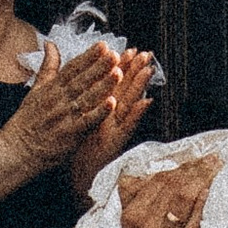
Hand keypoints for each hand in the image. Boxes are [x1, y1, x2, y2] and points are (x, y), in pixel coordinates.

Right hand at [0, 42, 127, 179]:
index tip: (103, 45)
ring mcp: (64, 117)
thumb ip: (47, 67)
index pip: (72, 69)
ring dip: (103, 86)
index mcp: (51, 89)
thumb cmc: (27, 121)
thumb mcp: (35, 89)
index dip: (88, 56)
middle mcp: (58, 100)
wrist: (16, 150)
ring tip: (118, 73)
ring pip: (86, 98)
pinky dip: (99, 112)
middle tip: (114, 55)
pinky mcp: (69, 134)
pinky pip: (86, 121)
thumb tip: (50, 43)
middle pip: (81, 80)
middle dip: (98, 67)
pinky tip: (112, 103)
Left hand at [71, 48, 158, 196]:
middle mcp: (111, 118)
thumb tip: (94, 85)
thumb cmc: (80, 152)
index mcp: (101, 111)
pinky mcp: (116, 143)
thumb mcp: (86, 125)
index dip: (122, 67)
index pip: (113, 85)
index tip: (130, 50)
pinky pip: (128, 127)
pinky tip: (145, 103)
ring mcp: (115, 129)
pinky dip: (136, 116)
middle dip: (135, 71)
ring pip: (129, 104)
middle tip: (145, 54)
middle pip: (125, 90)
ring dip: (139, 87)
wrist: (79, 177)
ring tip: (148, 70)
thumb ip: (92, 106)